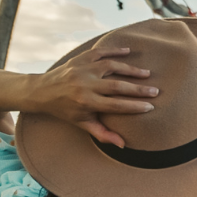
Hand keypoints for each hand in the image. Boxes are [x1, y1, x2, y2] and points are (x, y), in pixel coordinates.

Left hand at [22, 45, 157, 146]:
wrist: (41, 91)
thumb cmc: (64, 110)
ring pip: (111, 67)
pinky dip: (114, 50)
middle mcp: (85, 85)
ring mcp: (82, 70)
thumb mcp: (82, 123)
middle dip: (138, 89)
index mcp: (86, 102)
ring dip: (130, 70)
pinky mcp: (80, 59)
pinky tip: (128, 51)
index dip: (134, 106)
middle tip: (155, 91)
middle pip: (117, 86)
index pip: (116, 105)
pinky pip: (100, 52)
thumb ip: (102, 134)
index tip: (150, 106)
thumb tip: (122, 145)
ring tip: (146, 73)